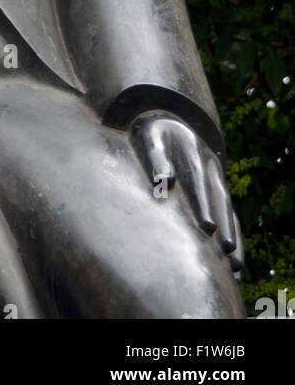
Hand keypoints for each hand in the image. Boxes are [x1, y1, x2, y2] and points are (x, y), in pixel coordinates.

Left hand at [131, 110, 242, 274]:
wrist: (167, 121)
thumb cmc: (151, 133)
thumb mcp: (149, 137)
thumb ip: (155, 157)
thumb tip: (166, 180)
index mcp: (191, 151)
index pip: (198, 181)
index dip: (203, 205)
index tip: (207, 227)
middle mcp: (209, 164)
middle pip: (218, 198)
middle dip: (222, 224)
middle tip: (225, 248)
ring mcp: (216, 176)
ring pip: (227, 208)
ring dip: (232, 234)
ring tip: (235, 263)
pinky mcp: (217, 188)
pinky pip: (228, 213)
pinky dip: (233, 234)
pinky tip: (235, 257)